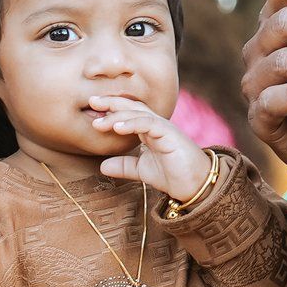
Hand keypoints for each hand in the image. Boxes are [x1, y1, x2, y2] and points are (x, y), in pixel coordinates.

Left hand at [87, 95, 213, 197]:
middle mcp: (156, 125)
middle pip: (132, 106)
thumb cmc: (173, 175)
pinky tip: (118, 128)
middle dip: (111, 103)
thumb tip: (102, 166)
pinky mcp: (170, 134)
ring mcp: (164, 128)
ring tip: (99, 122)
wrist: (195, 186)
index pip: (129, 112)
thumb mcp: (142, 170)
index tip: (93, 108)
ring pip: (139, 113)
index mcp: (150, 130)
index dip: (111, 108)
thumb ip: (124, 166)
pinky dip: (132, 123)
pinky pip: (149, 123)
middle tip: (91, 101)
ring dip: (117, 115)